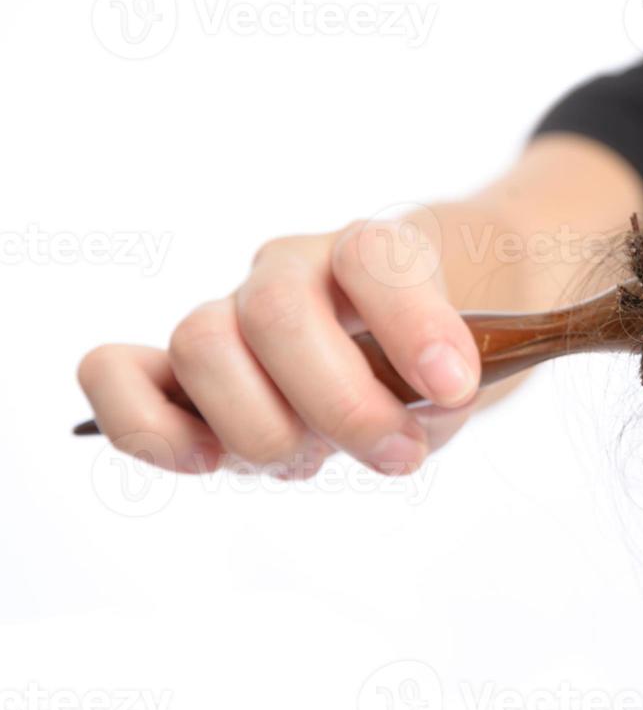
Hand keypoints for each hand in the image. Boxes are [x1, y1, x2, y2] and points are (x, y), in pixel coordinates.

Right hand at [76, 214, 481, 476]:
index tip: (454, 386)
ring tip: (312, 460)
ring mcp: (230, 311)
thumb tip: (405, 420)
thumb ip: (436, 397)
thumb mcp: (463, 374)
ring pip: (200, 343)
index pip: (373, 256)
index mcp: (372, 250)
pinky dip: (147, 424)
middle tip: (398, 452)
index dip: (411, 321)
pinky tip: (208, 459)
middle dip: (340, 405)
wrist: (408, 346)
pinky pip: (112, 372)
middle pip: (276, 313)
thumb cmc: (432, 357)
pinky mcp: (177, 368)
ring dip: (259, 427)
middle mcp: (292, 268)